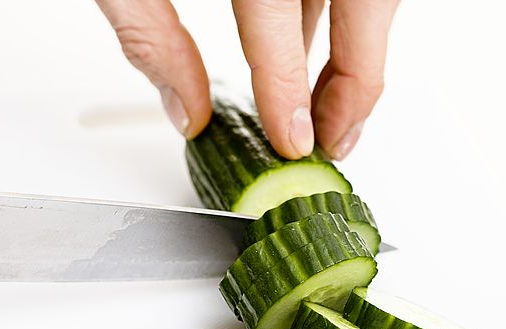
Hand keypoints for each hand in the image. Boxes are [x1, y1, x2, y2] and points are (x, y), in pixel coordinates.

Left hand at [97, 0, 398, 159]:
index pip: (280, 10)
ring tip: (325, 105)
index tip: (293, 139)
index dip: (293, 87)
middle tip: (333, 137)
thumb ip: (149, 32)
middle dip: (356, 80)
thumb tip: (186, 106)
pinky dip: (334, 9)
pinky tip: (312, 45)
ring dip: (351, 49)